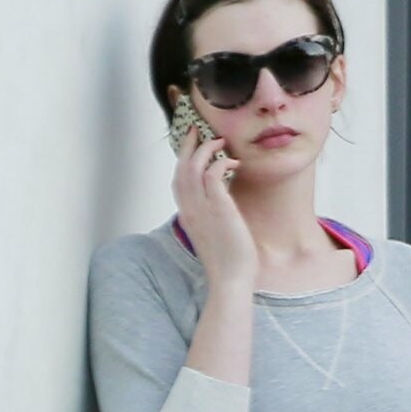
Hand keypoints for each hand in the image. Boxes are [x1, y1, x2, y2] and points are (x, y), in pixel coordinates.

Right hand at [171, 124, 257, 289]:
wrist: (230, 281)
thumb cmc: (227, 262)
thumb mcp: (214, 235)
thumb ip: (212, 216)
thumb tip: (222, 202)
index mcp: (187, 215)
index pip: (178, 180)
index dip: (183, 160)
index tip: (191, 146)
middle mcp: (190, 209)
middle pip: (181, 168)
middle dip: (188, 146)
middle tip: (198, 130)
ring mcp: (202, 209)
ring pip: (193, 167)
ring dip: (205, 149)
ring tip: (219, 141)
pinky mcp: (219, 209)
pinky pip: (213, 174)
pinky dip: (220, 162)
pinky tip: (232, 162)